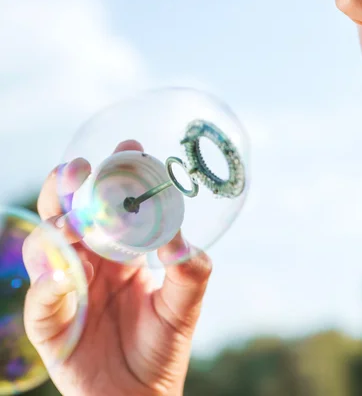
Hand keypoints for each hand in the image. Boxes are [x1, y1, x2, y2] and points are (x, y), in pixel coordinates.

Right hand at [23, 140, 211, 395]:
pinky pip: (41, 298)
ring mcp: (68, 287)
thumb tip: (182, 237)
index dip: (117, 176)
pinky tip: (65, 276)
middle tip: (81, 168)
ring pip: (48, 245)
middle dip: (72, 188)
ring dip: (56, 226)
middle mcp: (92, 262)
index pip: (114, 206)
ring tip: (72, 219)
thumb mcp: (184, 305)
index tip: (129, 148)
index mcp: (122, 253)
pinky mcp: (50, 320)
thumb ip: (188, 271)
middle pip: (71, 214)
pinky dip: (48, 285)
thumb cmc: (163, 346)